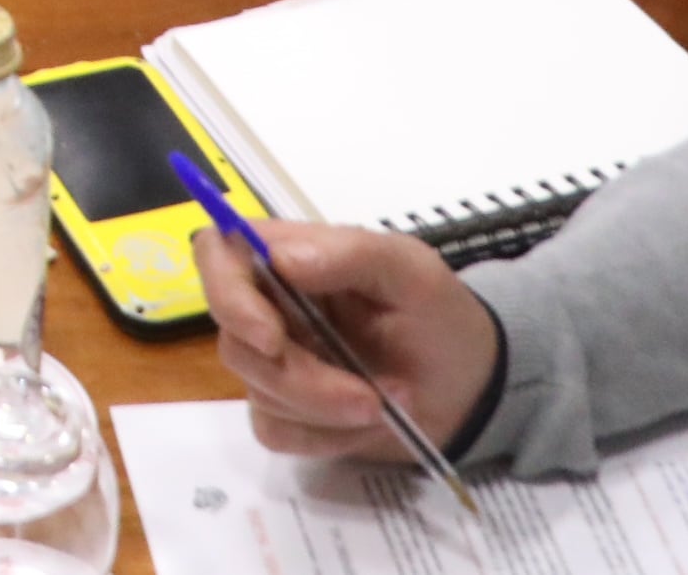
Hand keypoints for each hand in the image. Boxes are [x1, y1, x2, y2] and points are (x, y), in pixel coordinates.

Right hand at [196, 212, 503, 465]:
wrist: (469, 391)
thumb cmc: (440, 318)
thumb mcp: (412, 272)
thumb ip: (350, 253)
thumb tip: (280, 259)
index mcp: (290, 256)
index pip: (218, 252)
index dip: (224, 291)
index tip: (268, 336)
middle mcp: (270, 305)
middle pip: (233, 337)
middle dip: (297, 376)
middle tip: (363, 396)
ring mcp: (274, 362)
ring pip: (255, 390)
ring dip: (321, 407)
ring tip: (381, 404)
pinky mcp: (285, 411)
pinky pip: (275, 430)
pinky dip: (322, 435)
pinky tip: (361, 425)